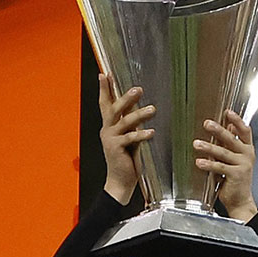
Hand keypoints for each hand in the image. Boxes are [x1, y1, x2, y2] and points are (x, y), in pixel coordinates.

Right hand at [98, 74, 152, 203]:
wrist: (120, 182)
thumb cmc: (125, 160)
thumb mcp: (129, 138)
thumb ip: (130, 124)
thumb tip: (138, 108)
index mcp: (109, 126)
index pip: (106, 104)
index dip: (105, 89)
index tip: (104, 74)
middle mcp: (107, 130)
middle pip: (114, 109)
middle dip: (125, 98)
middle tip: (138, 89)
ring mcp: (110, 139)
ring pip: (125, 122)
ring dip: (139, 114)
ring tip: (152, 109)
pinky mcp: (116, 149)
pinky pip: (130, 138)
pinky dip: (141, 134)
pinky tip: (151, 132)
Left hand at [194, 110, 257, 221]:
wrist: (240, 200)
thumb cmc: (235, 179)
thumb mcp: (234, 159)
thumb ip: (230, 144)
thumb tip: (228, 127)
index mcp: (248, 149)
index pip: (245, 131)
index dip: (237, 120)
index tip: (227, 112)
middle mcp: (247, 155)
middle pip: (232, 139)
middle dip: (218, 130)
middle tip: (206, 123)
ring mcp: (243, 165)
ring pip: (223, 153)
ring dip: (208, 147)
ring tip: (196, 144)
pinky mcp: (237, 175)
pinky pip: (220, 167)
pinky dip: (208, 164)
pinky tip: (199, 162)